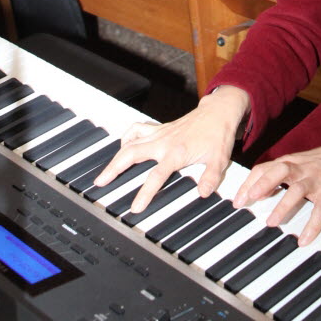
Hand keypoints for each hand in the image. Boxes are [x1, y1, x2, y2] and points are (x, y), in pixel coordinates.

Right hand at [92, 85, 249, 216]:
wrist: (218, 113)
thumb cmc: (218, 135)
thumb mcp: (219, 160)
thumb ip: (211, 178)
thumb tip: (203, 193)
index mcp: (176, 152)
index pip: (156, 175)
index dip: (145, 192)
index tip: (135, 207)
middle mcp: (164, 142)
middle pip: (132, 154)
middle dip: (114, 168)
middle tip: (101, 182)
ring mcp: (160, 134)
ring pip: (130, 142)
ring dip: (116, 155)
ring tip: (105, 171)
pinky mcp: (160, 129)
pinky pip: (138, 130)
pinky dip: (127, 137)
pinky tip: (122, 147)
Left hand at [233, 137, 320, 245]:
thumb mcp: (297, 164)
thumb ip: (277, 175)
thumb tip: (255, 191)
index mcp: (290, 162)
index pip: (264, 168)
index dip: (249, 183)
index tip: (237, 201)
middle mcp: (301, 169)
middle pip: (280, 171)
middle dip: (263, 184)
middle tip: (250, 200)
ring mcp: (316, 180)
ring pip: (297, 190)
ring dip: (283, 205)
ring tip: (271, 223)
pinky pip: (320, 210)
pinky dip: (312, 226)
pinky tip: (304, 240)